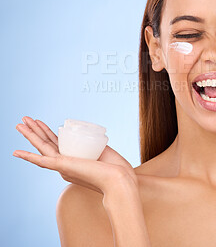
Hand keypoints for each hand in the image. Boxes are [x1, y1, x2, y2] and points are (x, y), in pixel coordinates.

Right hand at [13, 116, 138, 195]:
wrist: (118, 179)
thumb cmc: (115, 168)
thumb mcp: (103, 150)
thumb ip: (95, 145)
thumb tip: (95, 138)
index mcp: (73, 161)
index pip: (56, 143)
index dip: (47, 132)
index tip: (40, 122)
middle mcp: (64, 164)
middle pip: (46, 143)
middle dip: (35, 130)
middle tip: (24, 118)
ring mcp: (62, 165)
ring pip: (41, 147)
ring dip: (29, 135)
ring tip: (19, 123)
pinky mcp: (63, 166)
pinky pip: (42, 161)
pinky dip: (28, 157)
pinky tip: (16, 152)